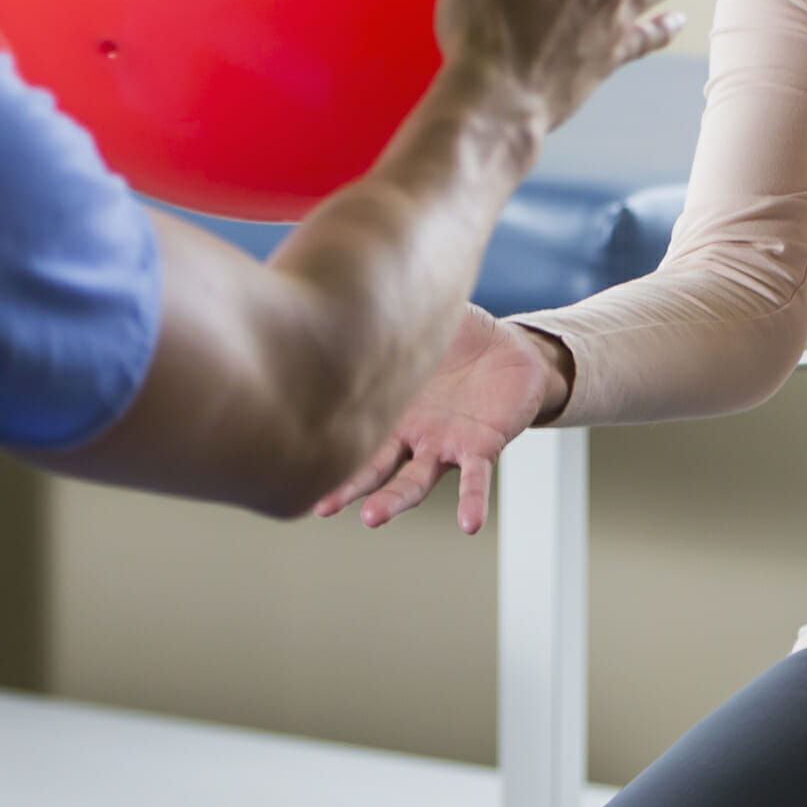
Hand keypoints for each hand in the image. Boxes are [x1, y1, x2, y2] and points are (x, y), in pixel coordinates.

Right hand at [313, 306, 568, 532]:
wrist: (512, 350)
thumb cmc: (460, 337)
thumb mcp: (419, 319)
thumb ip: (387, 312)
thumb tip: (344, 282)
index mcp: (389, 408)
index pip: (354, 432)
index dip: (329, 448)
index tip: (294, 462)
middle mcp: (410, 434)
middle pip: (373, 467)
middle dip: (348, 486)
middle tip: (321, 505)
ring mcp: (443, 445)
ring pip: (414, 480)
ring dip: (394, 500)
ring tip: (373, 517)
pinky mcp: (480, 447)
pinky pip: (476, 478)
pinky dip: (471, 501)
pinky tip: (468, 524)